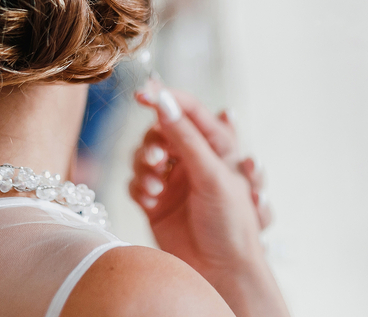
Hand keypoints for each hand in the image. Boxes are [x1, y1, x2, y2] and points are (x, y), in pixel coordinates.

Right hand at [129, 81, 289, 316]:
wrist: (222, 272)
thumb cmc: (231, 222)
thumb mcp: (212, 174)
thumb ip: (185, 137)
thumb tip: (163, 100)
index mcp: (215, 145)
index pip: (187, 110)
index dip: (164, 98)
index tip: (142, 94)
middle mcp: (193, 159)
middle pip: (160, 132)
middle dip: (153, 144)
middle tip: (157, 161)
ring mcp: (173, 180)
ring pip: (144, 156)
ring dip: (144, 167)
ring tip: (154, 186)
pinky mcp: (156, 201)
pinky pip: (136, 182)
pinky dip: (139, 187)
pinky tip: (150, 200)